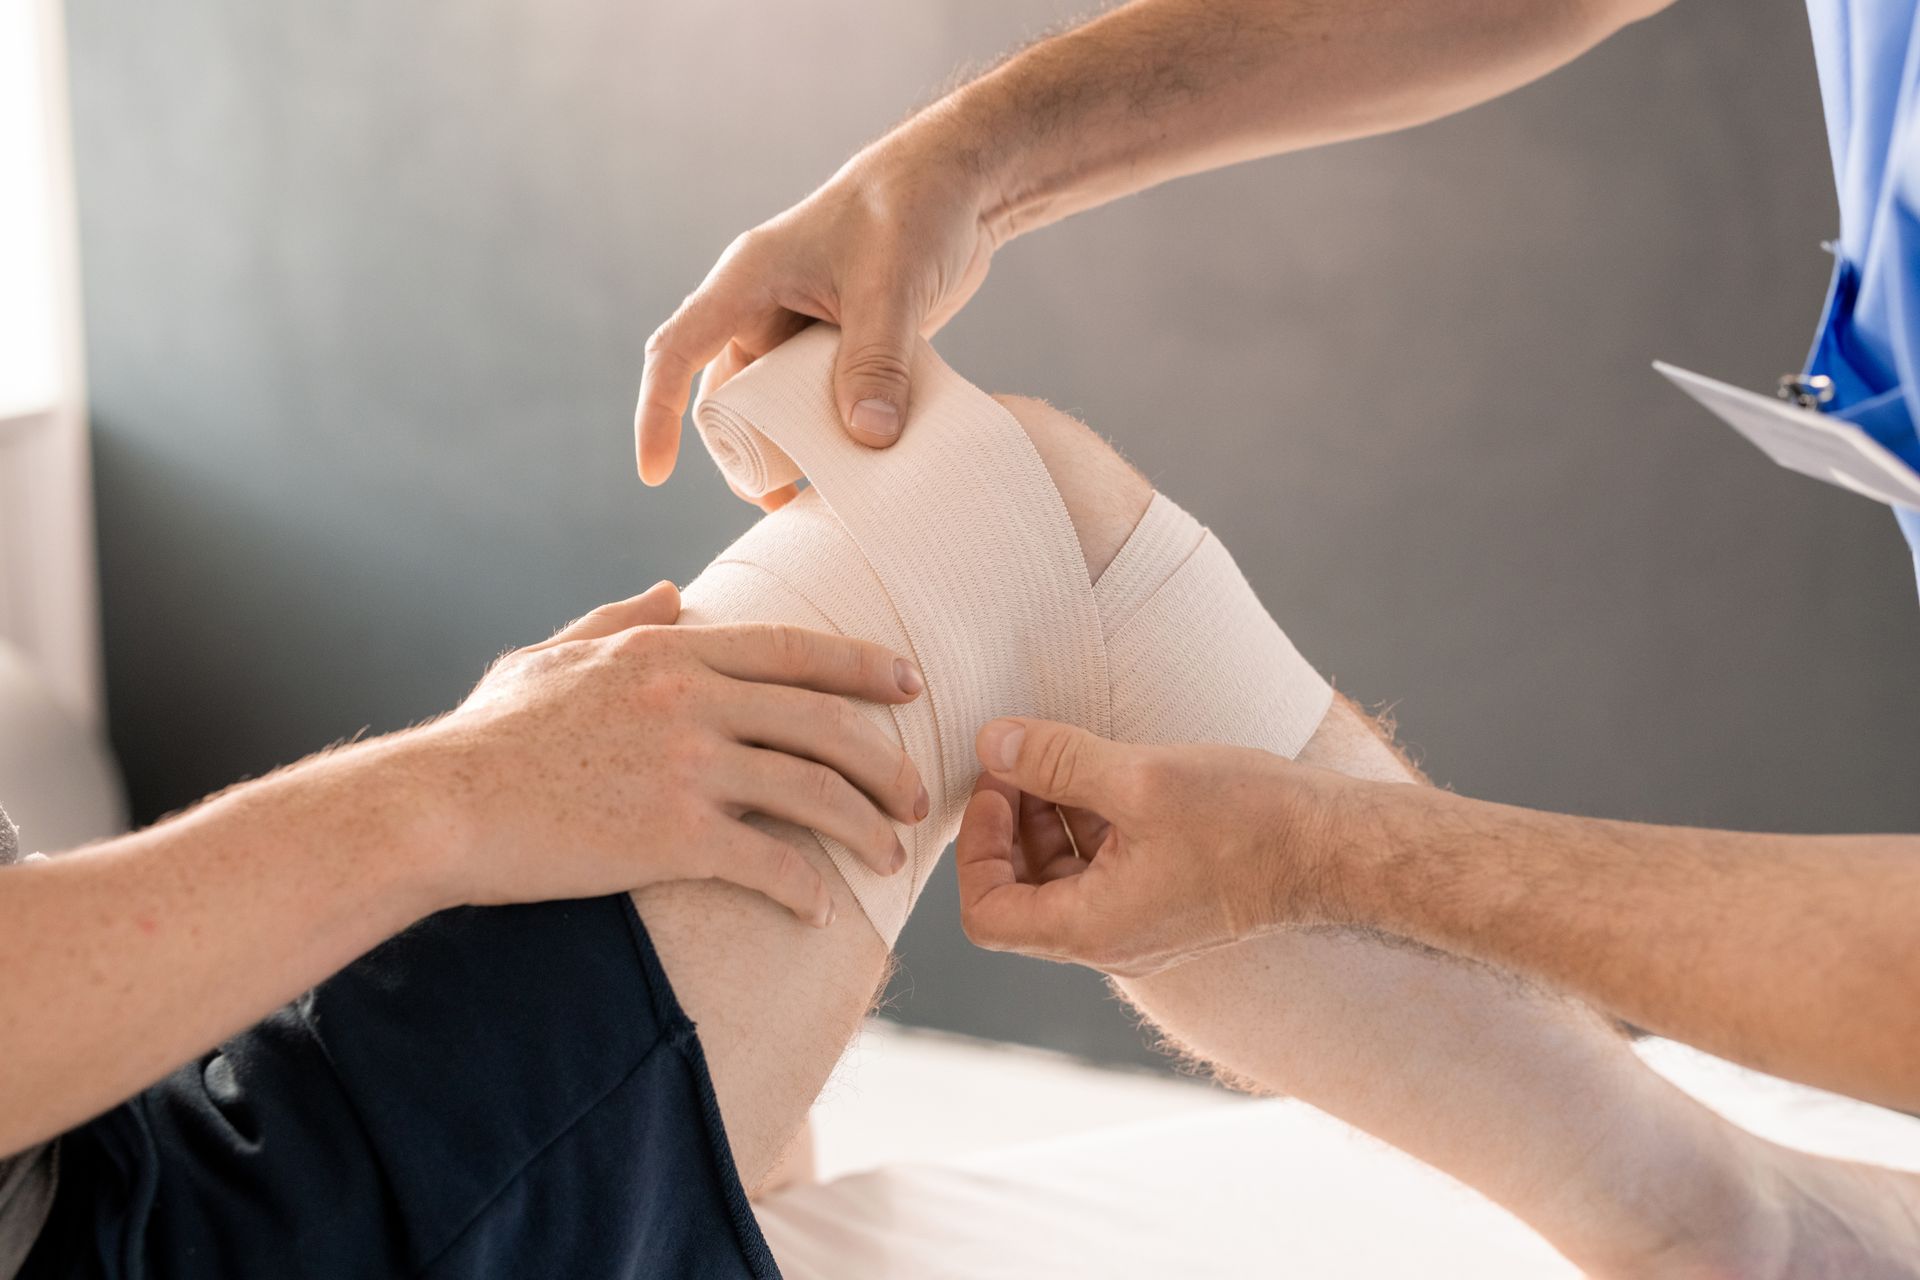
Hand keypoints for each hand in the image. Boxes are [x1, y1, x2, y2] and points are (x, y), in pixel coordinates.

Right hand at [417, 581, 928, 923]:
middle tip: (916, 793)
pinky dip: (807, 889)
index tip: (911, 684)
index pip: (793, 649)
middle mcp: (689, 698)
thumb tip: (671, 589)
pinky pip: (769, 862)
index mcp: (668, 650)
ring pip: (812, 791)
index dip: (863, 666)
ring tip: (888, 859)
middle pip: (824, 722)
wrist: (439, 806)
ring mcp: (685, 766)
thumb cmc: (488, 736)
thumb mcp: (551, 656)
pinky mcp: (671, 836)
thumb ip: (617, 617)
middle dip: (884, 760)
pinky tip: (822, 911)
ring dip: (863, 829)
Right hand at [635, 129, 1002, 501]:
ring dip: (792, 448)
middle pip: (727, 396)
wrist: (958, 185)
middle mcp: (763, 307)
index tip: (654, 473)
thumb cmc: (912, 209)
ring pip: (775, 405)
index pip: (677, 352)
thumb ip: (877, 361)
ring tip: (822, 495)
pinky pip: (821, 401)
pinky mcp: (840, 344)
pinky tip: (859, 467)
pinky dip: (832, 434)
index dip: (657, 415)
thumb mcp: (891, 286)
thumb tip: (867, 439)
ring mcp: (801, 328)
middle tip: (779, 501)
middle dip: (743, 451)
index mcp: (747, 281)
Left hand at [953, 717, 1379, 976]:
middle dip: (1009, 823)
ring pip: (1060, 876)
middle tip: (1022, 758)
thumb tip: (991, 742)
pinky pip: (1102, 868)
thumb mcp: (1140, 779)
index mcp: (1092, 929)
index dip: (974, 847)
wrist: (1339, 849)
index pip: (985, 915)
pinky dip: (1089, 822)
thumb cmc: (1249, 821)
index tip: (998, 784)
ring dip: (1048, 816)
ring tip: (1064, 757)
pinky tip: (1107, 772)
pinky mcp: (1166, 900)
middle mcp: (1109, 940)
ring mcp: (1139, 924)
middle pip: (1019, 893)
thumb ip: (1056, 762)